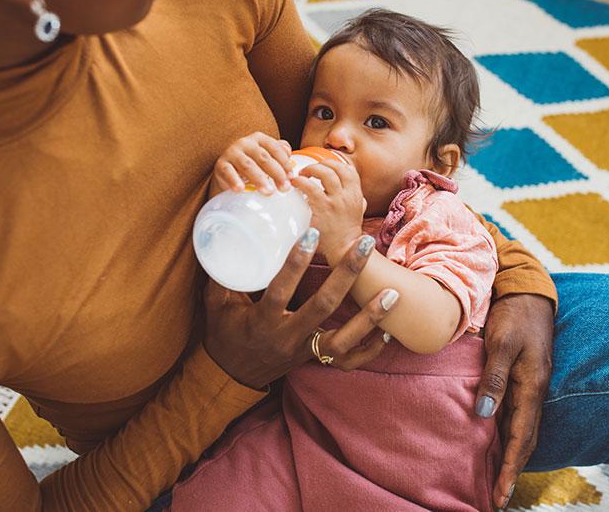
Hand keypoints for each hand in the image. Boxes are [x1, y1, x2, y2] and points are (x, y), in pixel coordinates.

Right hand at [203, 230, 393, 388]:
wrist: (231, 376)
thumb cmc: (224, 333)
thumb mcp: (216, 303)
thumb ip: (223, 274)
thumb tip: (226, 235)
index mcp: (262, 321)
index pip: (280, 289)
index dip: (296, 262)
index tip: (312, 233)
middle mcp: (286, 337)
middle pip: (322, 306)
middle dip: (346, 274)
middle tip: (364, 244)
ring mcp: (303, 352)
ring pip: (342, 340)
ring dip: (369, 318)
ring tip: (392, 293)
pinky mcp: (314, 361)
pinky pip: (347, 362)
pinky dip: (370, 349)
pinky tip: (389, 333)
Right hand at [213, 132, 292, 194]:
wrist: (227, 173)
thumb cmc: (251, 164)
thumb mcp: (265, 157)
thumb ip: (278, 152)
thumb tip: (288, 153)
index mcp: (259, 138)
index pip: (275, 149)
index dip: (285, 163)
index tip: (291, 178)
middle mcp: (245, 143)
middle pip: (263, 157)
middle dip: (276, 173)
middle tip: (284, 188)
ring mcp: (232, 153)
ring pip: (248, 165)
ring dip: (259, 179)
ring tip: (268, 192)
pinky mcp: (221, 165)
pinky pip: (228, 172)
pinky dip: (234, 180)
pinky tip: (240, 189)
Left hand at [291, 158, 364, 266]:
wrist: (344, 249)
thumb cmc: (346, 230)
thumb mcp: (357, 210)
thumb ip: (355, 198)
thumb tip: (347, 187)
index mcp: (356, 194)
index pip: (349, 170)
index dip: (335, 163)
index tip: (324, 165)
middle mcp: (348, 195)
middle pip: (336, 168)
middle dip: (321, 164)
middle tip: (309, 170)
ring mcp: (335, 202)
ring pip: (325, 174)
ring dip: (311, 169)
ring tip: (300, 175)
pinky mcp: (322, 209)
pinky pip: (311, 188)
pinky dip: (301, 182)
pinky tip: (295, 183)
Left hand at [475, 294, 553, 509]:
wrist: (526, 294)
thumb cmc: (513, 317)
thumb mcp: (502, 344)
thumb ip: (493, 379)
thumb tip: (483, 415)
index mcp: (531, 387)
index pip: (521, 438)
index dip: (511, 468)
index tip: (500, 494)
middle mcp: (532, 392)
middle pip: (523, 440)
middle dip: (511, 470)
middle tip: (495, 497)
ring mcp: (527, 386)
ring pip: (519, 429)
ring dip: (508, 455)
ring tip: (493, 477)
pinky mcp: (519, 378)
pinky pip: (513, 413)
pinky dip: (505, 433)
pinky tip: (491, 439)